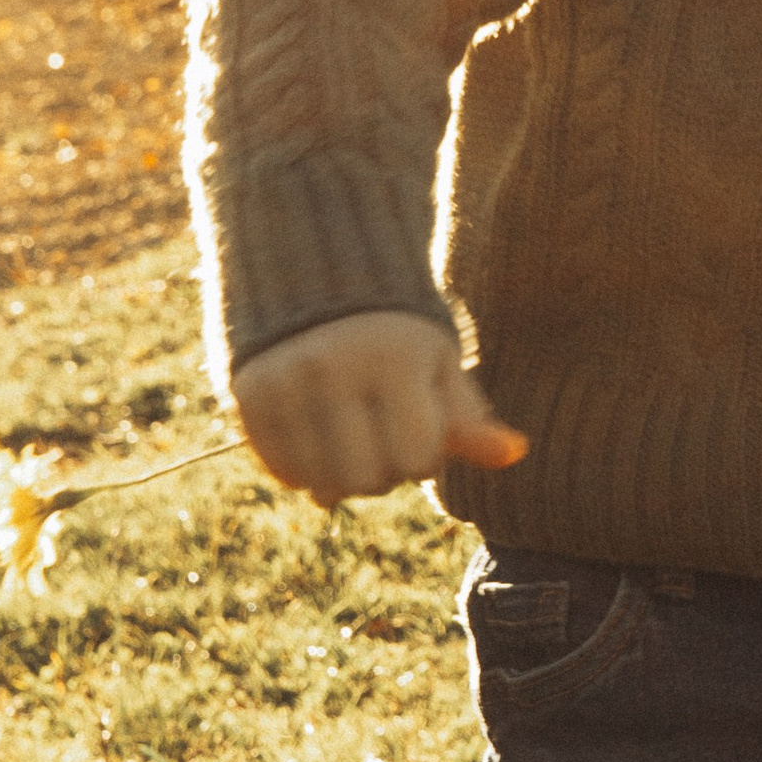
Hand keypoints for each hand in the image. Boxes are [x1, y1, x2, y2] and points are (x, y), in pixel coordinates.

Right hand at [233, 310, 529, 505]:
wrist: (313, 277)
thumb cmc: (395, 332)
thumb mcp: (438, 362)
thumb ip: (470, 417)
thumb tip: (515, 455)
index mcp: (394, 355)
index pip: (419, 459)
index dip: (426, 454)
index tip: (419, 423)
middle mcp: (334, 366)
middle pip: (368, 480)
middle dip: (384, 470)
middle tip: (381, 434)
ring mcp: (284, 380)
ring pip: (321, 484)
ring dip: (342, 476)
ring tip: (350, 435)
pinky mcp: (247, 393)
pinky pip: (282, 472)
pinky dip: (304, 470)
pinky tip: (317, 436)